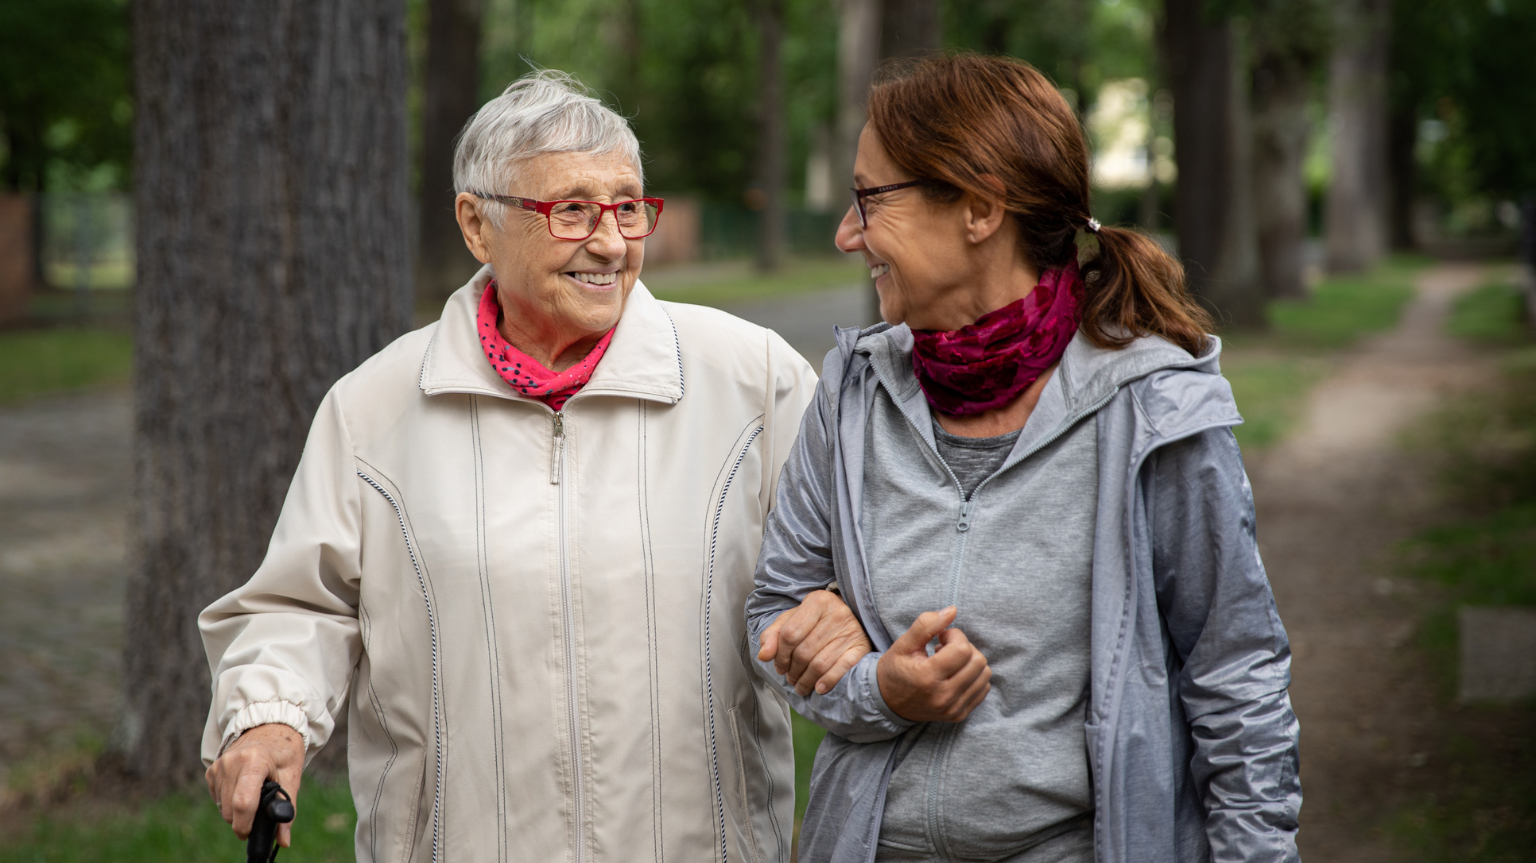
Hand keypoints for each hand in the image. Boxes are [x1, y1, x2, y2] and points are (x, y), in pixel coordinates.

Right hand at [206, 723, 304, 845]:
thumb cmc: (284, 751)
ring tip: (255, 794)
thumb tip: (283, 841)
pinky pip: (217, 798)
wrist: (270, 726)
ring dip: (237, 810)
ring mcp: (219, 765)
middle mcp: (231, 762)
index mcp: (254, 761)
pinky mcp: (211, 769)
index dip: (246, 824)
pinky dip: (229, 801)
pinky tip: (243, 787)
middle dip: (243, 820)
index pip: (243, 802)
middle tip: (260, 812)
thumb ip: (287, 809)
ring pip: (222, 807)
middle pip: (230, 809)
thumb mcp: (292, 777)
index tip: (251, 833)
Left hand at [757, 589, 872, 695]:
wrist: (855, 616)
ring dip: (806, 681)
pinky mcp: (862, 646)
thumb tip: (763, 655)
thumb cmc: (817, 620)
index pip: (789, 634)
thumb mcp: (793, 619)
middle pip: (803, 652)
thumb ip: (773, 634)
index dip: (780, 655)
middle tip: (790, 678)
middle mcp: (836, 613)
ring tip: (801, 686)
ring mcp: (851, 630)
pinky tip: (819, 688)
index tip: (779, 666)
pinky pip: (842, 668)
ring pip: (819, 664)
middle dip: (792, 671)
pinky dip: (828, 681)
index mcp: (817, 601)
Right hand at [876, 607, 991, 722]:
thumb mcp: (904, 644)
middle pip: (977, 661)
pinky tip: (956, 674)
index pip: (962, 649)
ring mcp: (953, 708)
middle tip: (945, 649)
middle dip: (964, 647)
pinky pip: (983, 689)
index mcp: (927, 677)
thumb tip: (953, 610)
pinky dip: (974, 676)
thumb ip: (927, 624)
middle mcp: (943, 696)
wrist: (888, 703)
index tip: (941, 637)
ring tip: (950, 662)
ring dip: (970, 662)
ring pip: (984, 674)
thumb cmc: (895, 669)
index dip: (955, 635)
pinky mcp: (960, 714)